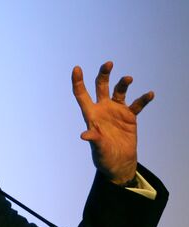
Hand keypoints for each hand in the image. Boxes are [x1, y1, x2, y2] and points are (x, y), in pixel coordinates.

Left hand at [72, 61, 153, 184]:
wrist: (119, 162)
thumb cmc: (103, 156)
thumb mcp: (97, 148)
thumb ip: (93, 139)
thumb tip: (84, 135)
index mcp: (90, 114)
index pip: (81, 94)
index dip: (78, 81)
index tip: (76, 68)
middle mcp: (102, 109)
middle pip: (101, 86)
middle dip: (104, 74)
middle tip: (108, 63)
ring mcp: (116, 111)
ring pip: (119, 91)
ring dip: (123, 83)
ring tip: (129, 79)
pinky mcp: (130, 116)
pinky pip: (137, 105)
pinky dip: (143, 99)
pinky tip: (150, 94)